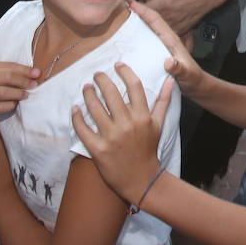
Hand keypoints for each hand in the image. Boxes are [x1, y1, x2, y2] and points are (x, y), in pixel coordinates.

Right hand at [0, 60, 39, 128]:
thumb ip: (1, 72)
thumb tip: (29, 72)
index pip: (7, 66)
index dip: (24, 69)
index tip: (37, 73)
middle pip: (7, 78)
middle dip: (24, 81)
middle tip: (34, 85)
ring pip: (3, 93)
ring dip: (18, 94)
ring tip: (26, 95)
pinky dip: (8, 106)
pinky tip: (14, 104)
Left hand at [70, 64, 171, 202]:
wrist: (141, 179)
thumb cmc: (149, 150)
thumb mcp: (159, 125)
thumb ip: (163, 101)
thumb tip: (170, 80)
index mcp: (143, 117)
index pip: (134, 86)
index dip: (125, 72)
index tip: (117, 65)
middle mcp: (127, 124)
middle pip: (111, 93)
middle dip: (101, 80)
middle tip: (96, 75)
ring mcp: (111, 136)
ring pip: (95, 108)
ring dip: (88, 94)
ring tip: (86, 88)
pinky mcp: (98, 149)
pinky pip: (83, 129)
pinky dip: (77, 117)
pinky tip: (75, 109)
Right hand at [127, 0, 205, 97]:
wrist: (197, 85)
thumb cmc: (194, 78)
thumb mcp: (188, 74)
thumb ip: (180, 69)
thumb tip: (169, 62)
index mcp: (171, 41)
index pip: (156, 21)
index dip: (144, 11)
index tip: (131, 3)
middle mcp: (166, 40)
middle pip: (150, 21)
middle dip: (137, 10)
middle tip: (121, 3)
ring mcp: (162, 45)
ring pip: (147, 28)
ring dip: (136, 20)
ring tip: (120, 14)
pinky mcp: (160, 52)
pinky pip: (146, 39)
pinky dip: (137, 32)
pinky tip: (127, 35)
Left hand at [136, 0, 215, 35]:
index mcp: (163, 5)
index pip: (144, 10)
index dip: (134, 9)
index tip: (128, 7)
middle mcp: (168, 17)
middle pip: (148, 23)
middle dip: (138, 22)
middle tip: (128, 21)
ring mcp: (174, 25)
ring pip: (157, 32)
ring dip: (148, 30)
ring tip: (138, 30)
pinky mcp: (180, 31)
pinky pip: (168, 36)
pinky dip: (161, 35)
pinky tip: (155, 35)